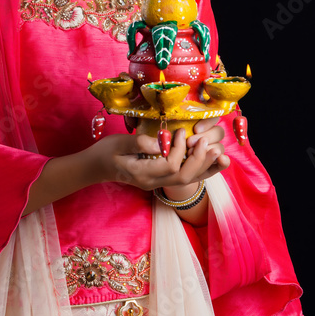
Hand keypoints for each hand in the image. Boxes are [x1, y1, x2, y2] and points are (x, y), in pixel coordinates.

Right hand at [91, 117, 227, 192]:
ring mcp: (157, 183)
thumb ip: (139, 143)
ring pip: (187, 181)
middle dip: (198, 159)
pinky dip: (201, 171)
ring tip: (218, 151)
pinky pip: (185, 179)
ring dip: (204, 166)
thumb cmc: (105, 152)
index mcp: (142, 174)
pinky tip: (213, 162)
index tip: (179, 132)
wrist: (96, 167)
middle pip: (183, 178)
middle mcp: (153, 183)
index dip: (179, 150)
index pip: (170, 166)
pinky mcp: (161, 179)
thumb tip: (161, 142)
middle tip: (206, 141)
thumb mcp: (118, 143)